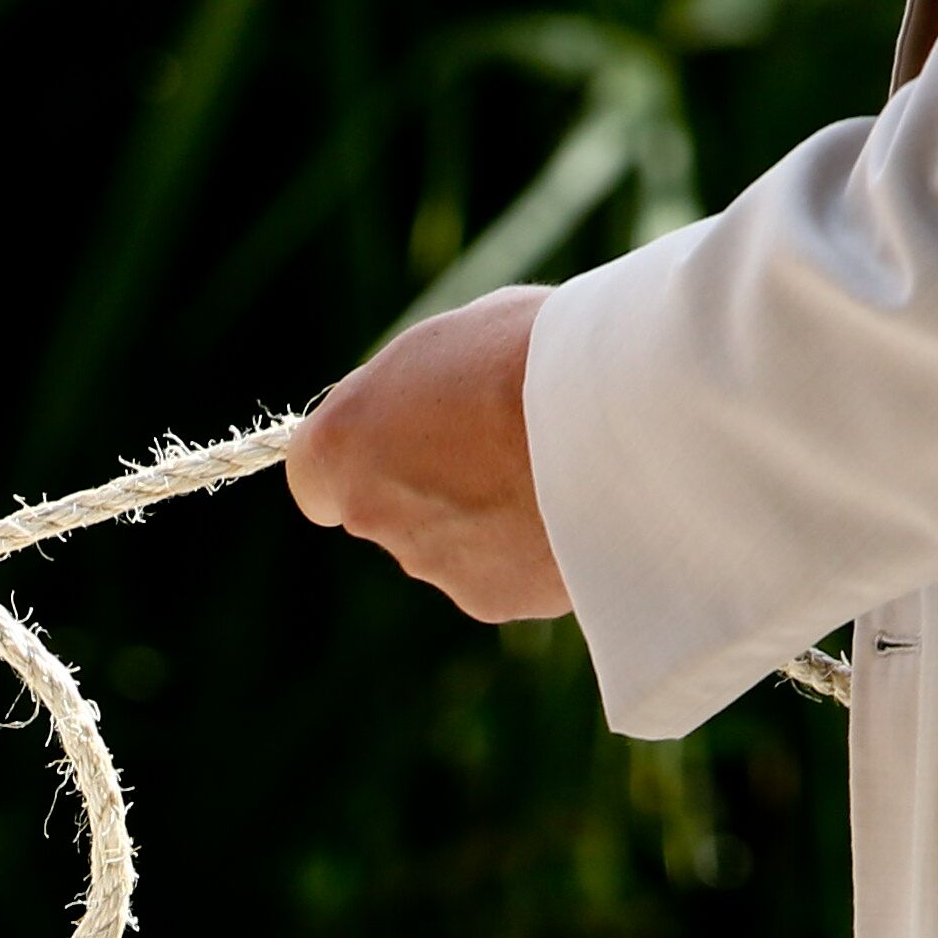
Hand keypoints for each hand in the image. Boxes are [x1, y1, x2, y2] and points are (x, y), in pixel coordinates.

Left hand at [285, 285, 571, 622]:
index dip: (360, 458)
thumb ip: (415, 390)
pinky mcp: (498, 599)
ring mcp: (434, 565)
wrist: (621, 410)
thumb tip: (417, 406)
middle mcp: (373, 515)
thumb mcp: (454, 339)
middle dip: (434, 487)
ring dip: (490, 518)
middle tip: (502, 441)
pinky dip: (537, 548)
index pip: (316, 477)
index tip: (399, 438)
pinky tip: (583, 505)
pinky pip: (510, 573)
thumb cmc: (533, 350)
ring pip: (453, 547)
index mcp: (343, 445)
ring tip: (558, 466)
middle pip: (390, 512)